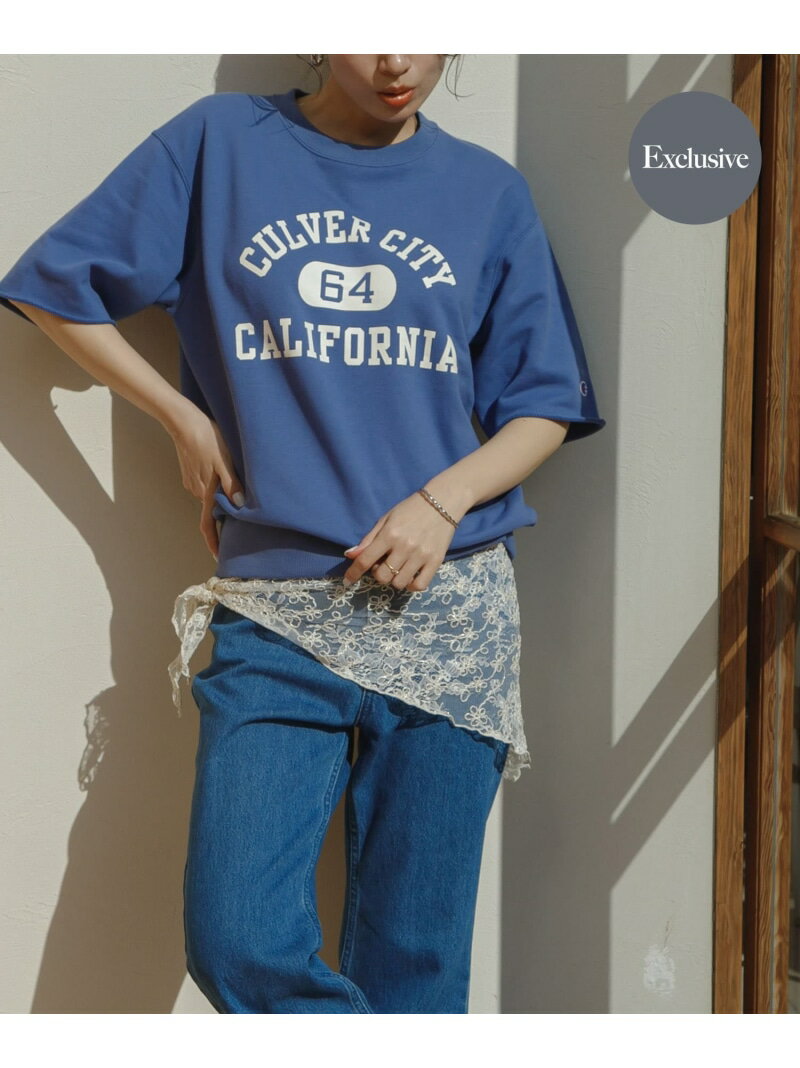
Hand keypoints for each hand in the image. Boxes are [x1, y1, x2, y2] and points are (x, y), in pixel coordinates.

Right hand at [168, 404, 244, 560]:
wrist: (184, 422)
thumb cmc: (208, 439)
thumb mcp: (225, 461)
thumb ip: (232, 485)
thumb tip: (240, 506)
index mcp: (206, 492)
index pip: (208, 525)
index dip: (214, 542)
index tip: (218, 557)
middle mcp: (196, 491)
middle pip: (212, 511)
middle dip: (224, 518)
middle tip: (241, 521)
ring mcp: (192, 482)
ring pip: (209, 496)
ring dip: (220, 498)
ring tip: (235, 493)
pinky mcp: (191, 472)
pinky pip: (205, 485)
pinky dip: (214, 486)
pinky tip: (222, 475)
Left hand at [342, 490, 457, 591]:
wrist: (442, 502)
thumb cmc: (410, 509)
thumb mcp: (386, 519)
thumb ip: (369, 539)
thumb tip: (350, 555)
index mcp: (390, 534)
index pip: (365, 560)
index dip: (353, 573)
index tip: (347, 581)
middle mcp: (405, 547)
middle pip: (382, 576)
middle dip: (378, 574)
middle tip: (383, 563)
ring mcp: (421, 555)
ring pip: (399, 583)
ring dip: (394, 579)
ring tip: (398, 568)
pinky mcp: (436, 561)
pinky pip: (419, 585)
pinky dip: (411, 585)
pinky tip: (409, 576)